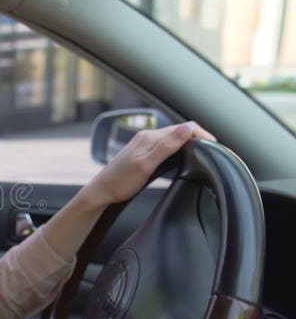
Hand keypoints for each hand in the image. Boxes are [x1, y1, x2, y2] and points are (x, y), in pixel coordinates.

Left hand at [83, 121, 215, 205]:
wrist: (101, 191)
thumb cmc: (120, 182)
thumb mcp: (146, 165)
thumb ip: (166, 146)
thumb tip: (187, 129)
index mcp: (150, 137)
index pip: (184, 127)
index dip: (202, 135)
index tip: (215, 147)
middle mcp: (148, 137)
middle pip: (181, 131)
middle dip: (199, 138)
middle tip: (215, 152)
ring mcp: (146, 144)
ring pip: (175, 138)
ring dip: (190, 143)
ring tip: (204, 153)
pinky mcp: (144, 152)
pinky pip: (168, 145)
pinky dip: (180, 149)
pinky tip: (184, 157)